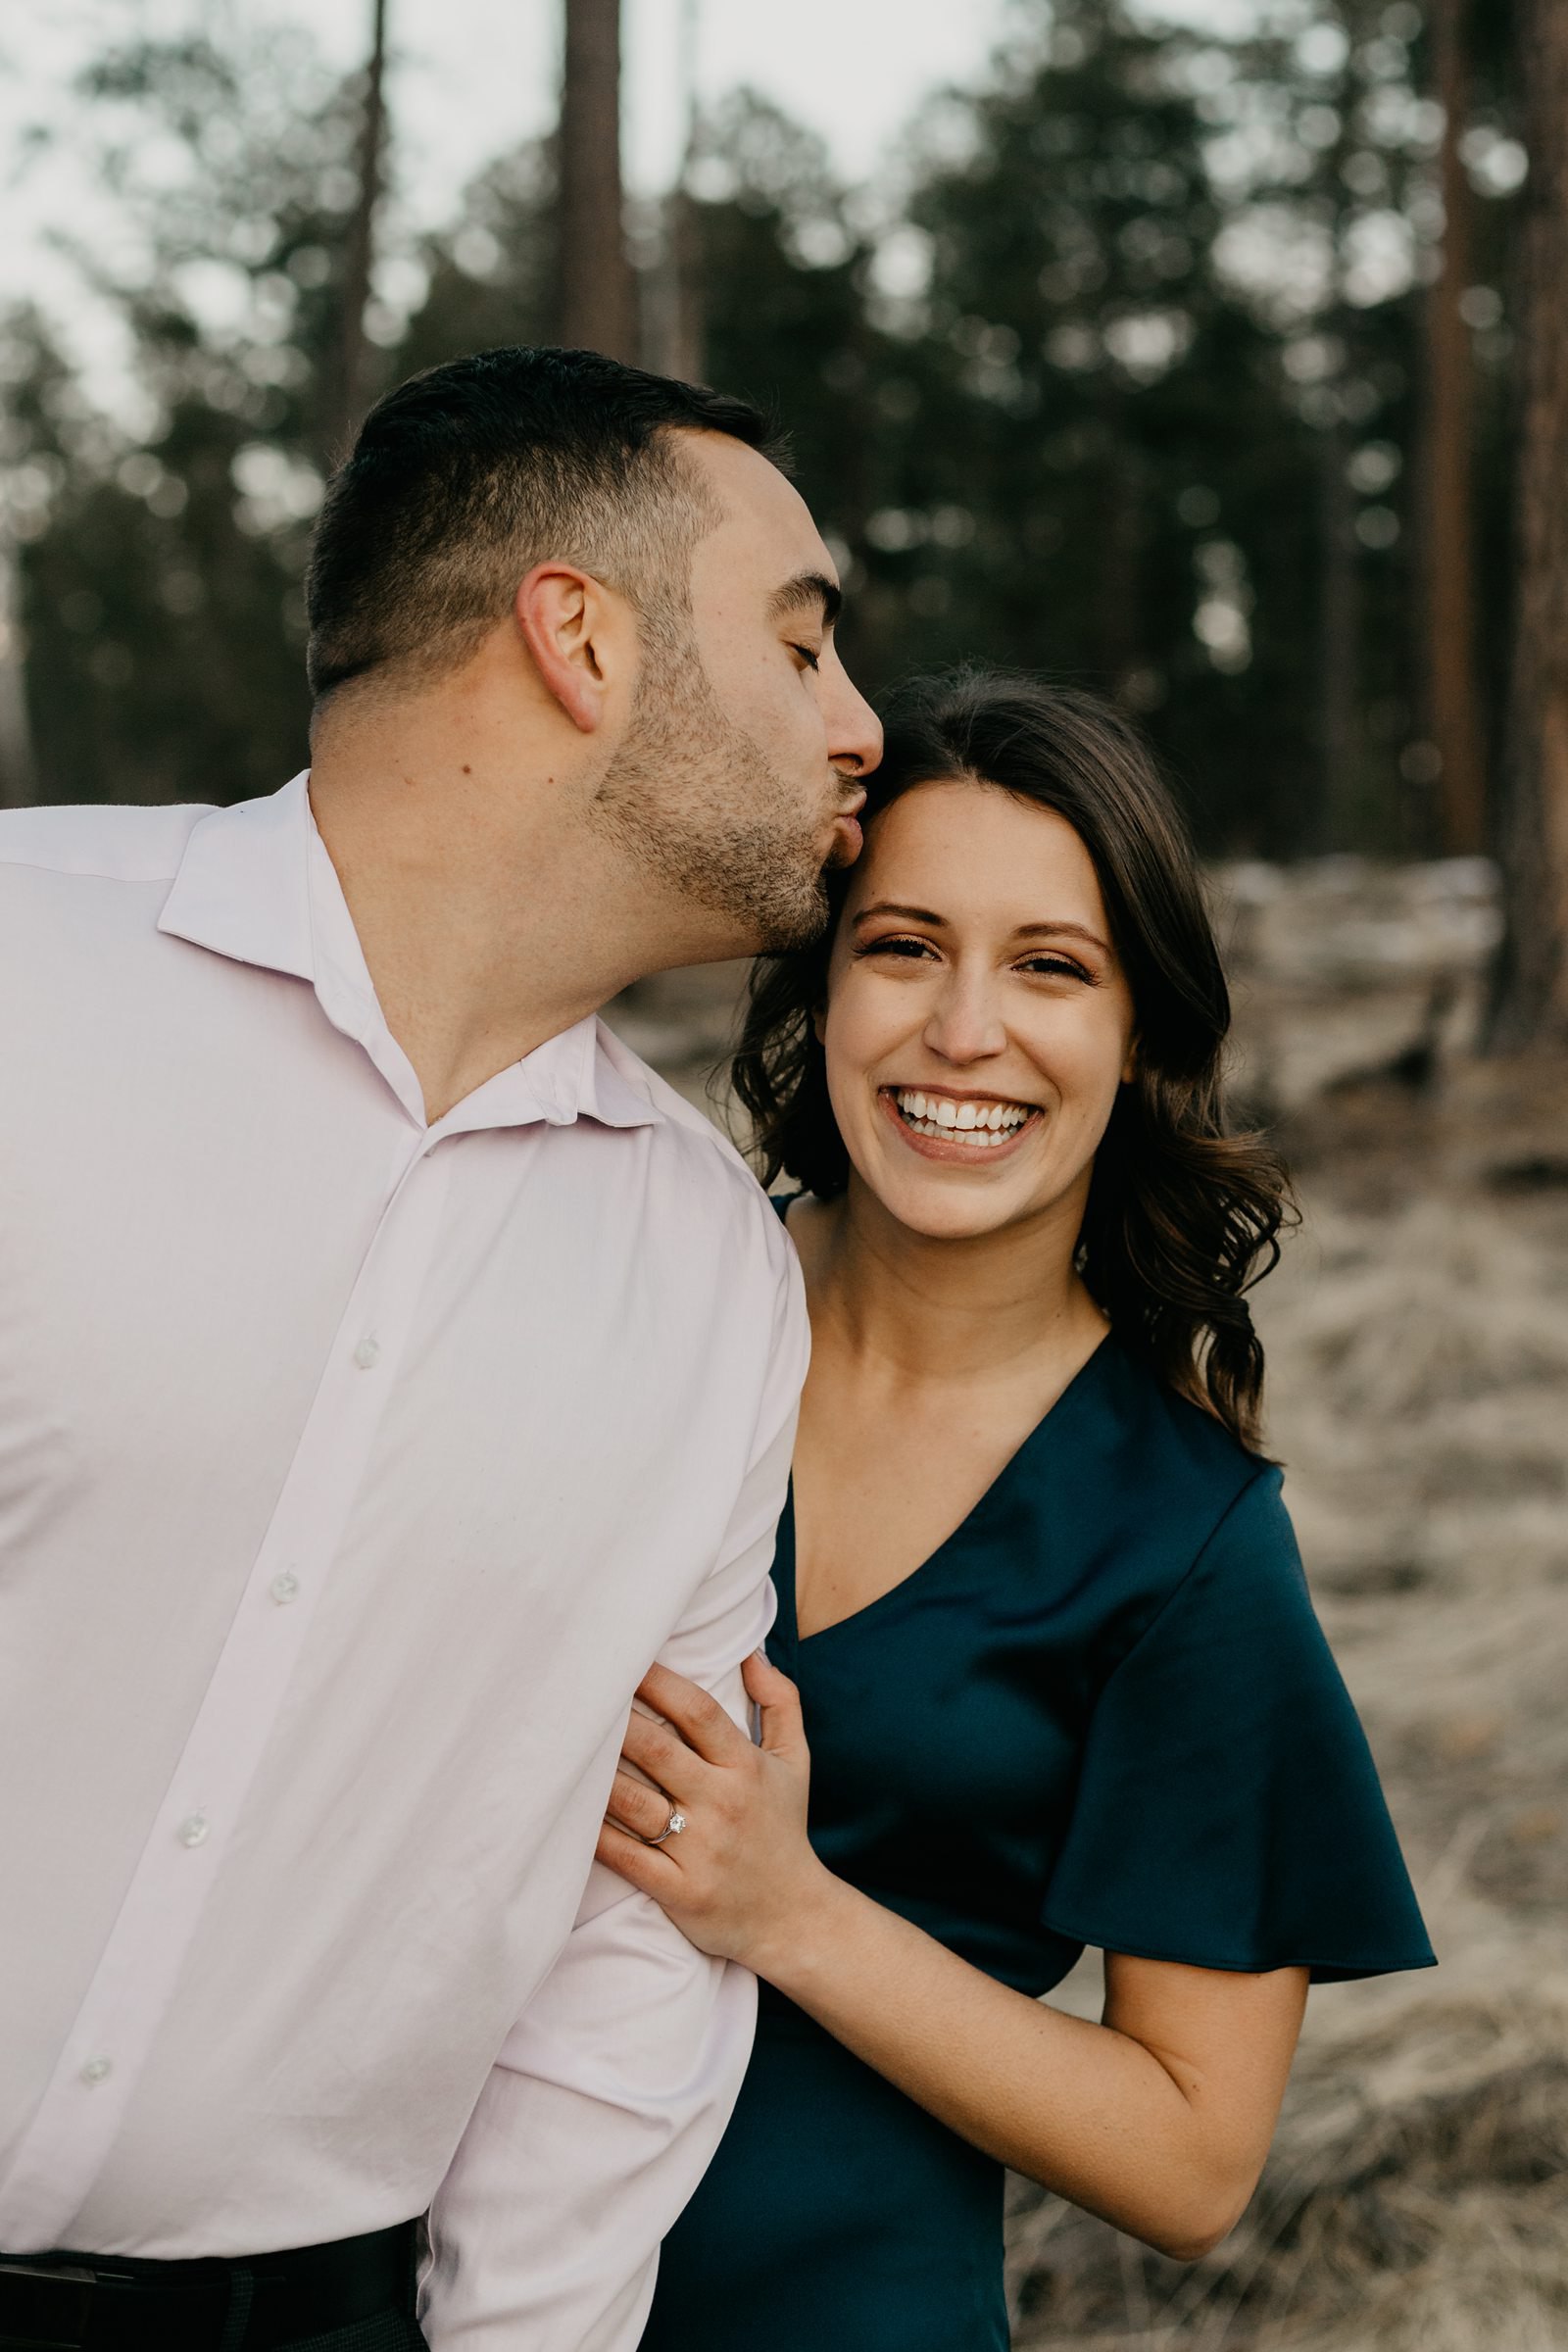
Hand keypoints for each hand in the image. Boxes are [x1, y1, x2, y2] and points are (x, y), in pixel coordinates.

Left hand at [595, 1652, 832, 1976]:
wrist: (795, 1919)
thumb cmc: (784, 1830)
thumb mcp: (796, 1762)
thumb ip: (780, 1702)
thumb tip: (750, 1653)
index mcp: (747, 1766)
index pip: (698, 1711)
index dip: (657, 1682)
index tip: (623, 1661)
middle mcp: (724, 1803)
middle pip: (656, 1749)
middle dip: (614, 1720)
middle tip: (577, 1694)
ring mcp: (700, 1850)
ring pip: (632, 1801)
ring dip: (595, 1774)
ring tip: (560, 1745)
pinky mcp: (679, 1891)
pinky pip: (625, 1856)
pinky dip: (593, 1834)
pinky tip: (565, 1811)